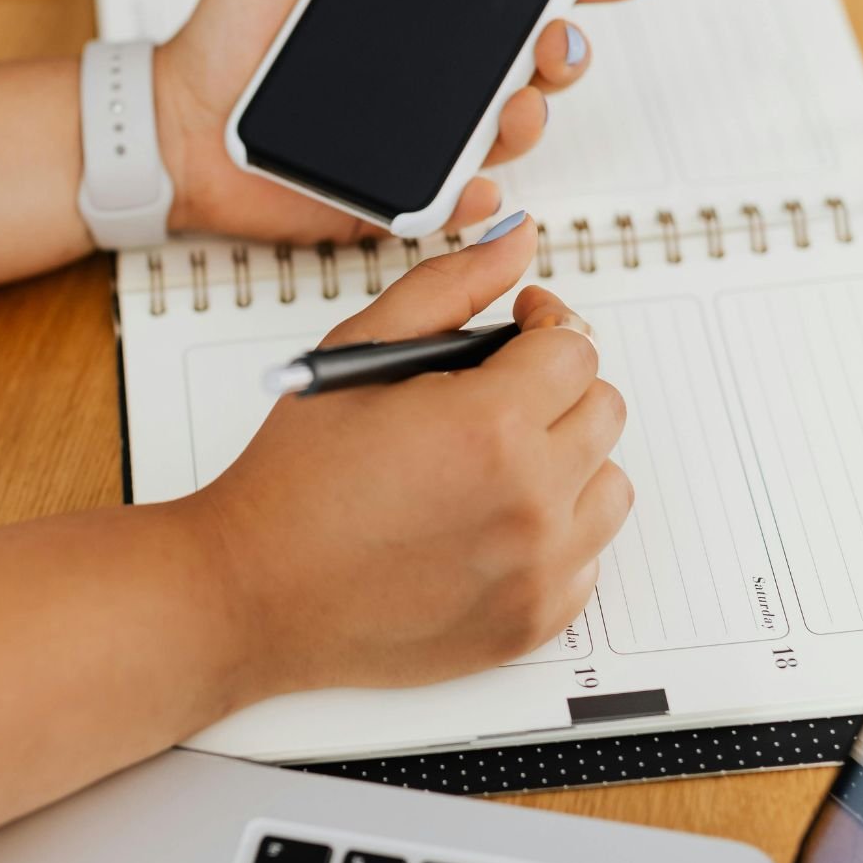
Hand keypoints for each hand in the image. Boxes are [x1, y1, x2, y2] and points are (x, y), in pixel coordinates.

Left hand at [156, 0, 653, 243]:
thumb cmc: (222, 38)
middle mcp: (433, 72)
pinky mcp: (396, 192)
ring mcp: (421, 135)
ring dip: (531, 116)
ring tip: (516, 103)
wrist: (178, 129)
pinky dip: (475, 200)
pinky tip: (476, 186)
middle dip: (568, 47)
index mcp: (420, 7)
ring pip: (508, 129)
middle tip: (559, 34)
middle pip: (533, 59)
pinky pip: (453, 201)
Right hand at [196, 216, 631, 695]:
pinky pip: (587, 561)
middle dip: (555, 390)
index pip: (576, 349)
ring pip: (609, 486)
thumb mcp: (359, 354)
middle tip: (495, 397)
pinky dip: (553, 537)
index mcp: (490, 426)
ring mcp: (538, 572)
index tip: (520, 328)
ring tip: (494, 464)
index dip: (545, 326)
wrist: (253, 593)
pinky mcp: (533, 623)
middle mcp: (530, 502)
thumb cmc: (293, 481)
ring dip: (566, 463)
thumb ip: (448, 286)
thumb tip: (515, 238)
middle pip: (602, 411)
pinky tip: (488, 524)